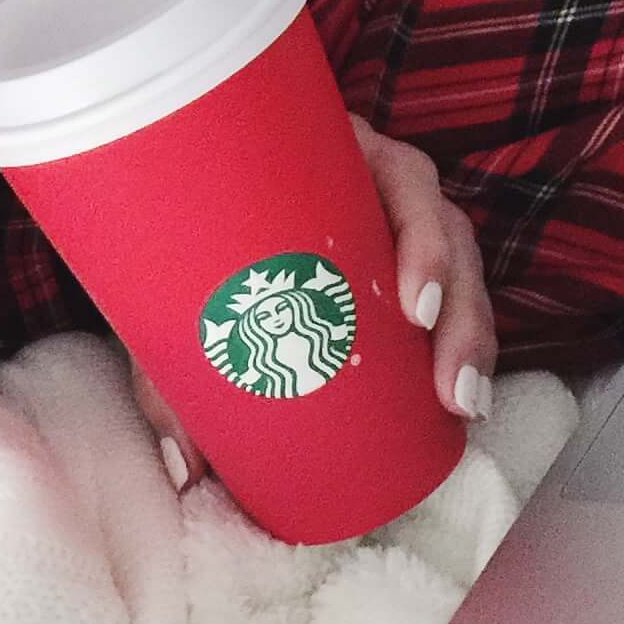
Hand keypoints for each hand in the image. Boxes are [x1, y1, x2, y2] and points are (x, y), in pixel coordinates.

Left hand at [130, 114, 498, 494]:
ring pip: (458, 265)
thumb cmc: (171, 242)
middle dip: (458, 309)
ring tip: (461, 401)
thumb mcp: (163, 295)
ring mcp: (387, 215)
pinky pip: (447, 292)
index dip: (419, 236)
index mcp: (323, 153)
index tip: (411, 306)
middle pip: (444, 227)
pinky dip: (460, 340)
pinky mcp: (393, 259)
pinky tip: (466, 395)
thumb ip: (167, 374)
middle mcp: (367, 176)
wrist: (154, 215)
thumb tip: (186, 470)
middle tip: (446, 383)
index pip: (399, 176)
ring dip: (470, 334)